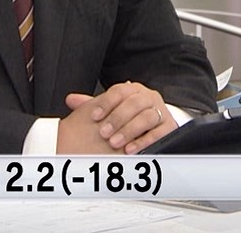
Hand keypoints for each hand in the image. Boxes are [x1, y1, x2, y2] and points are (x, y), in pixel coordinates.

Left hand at [60, 82, 174, 154]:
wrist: (155, 126)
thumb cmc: (129, 118)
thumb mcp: (112, 110)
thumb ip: (92, 105)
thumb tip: (70, 99)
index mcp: (133, 90)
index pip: (120, 91)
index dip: (106, 103)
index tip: (94, 116)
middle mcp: (149, 97)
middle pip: (134, 102)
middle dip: (117, 118)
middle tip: (103, 133)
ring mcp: (161, 111)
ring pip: (147, 116)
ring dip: (130, 130)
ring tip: (115, 143)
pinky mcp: (169, 127)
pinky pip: (159, 132)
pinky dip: (144, 141)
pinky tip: (130, 149)